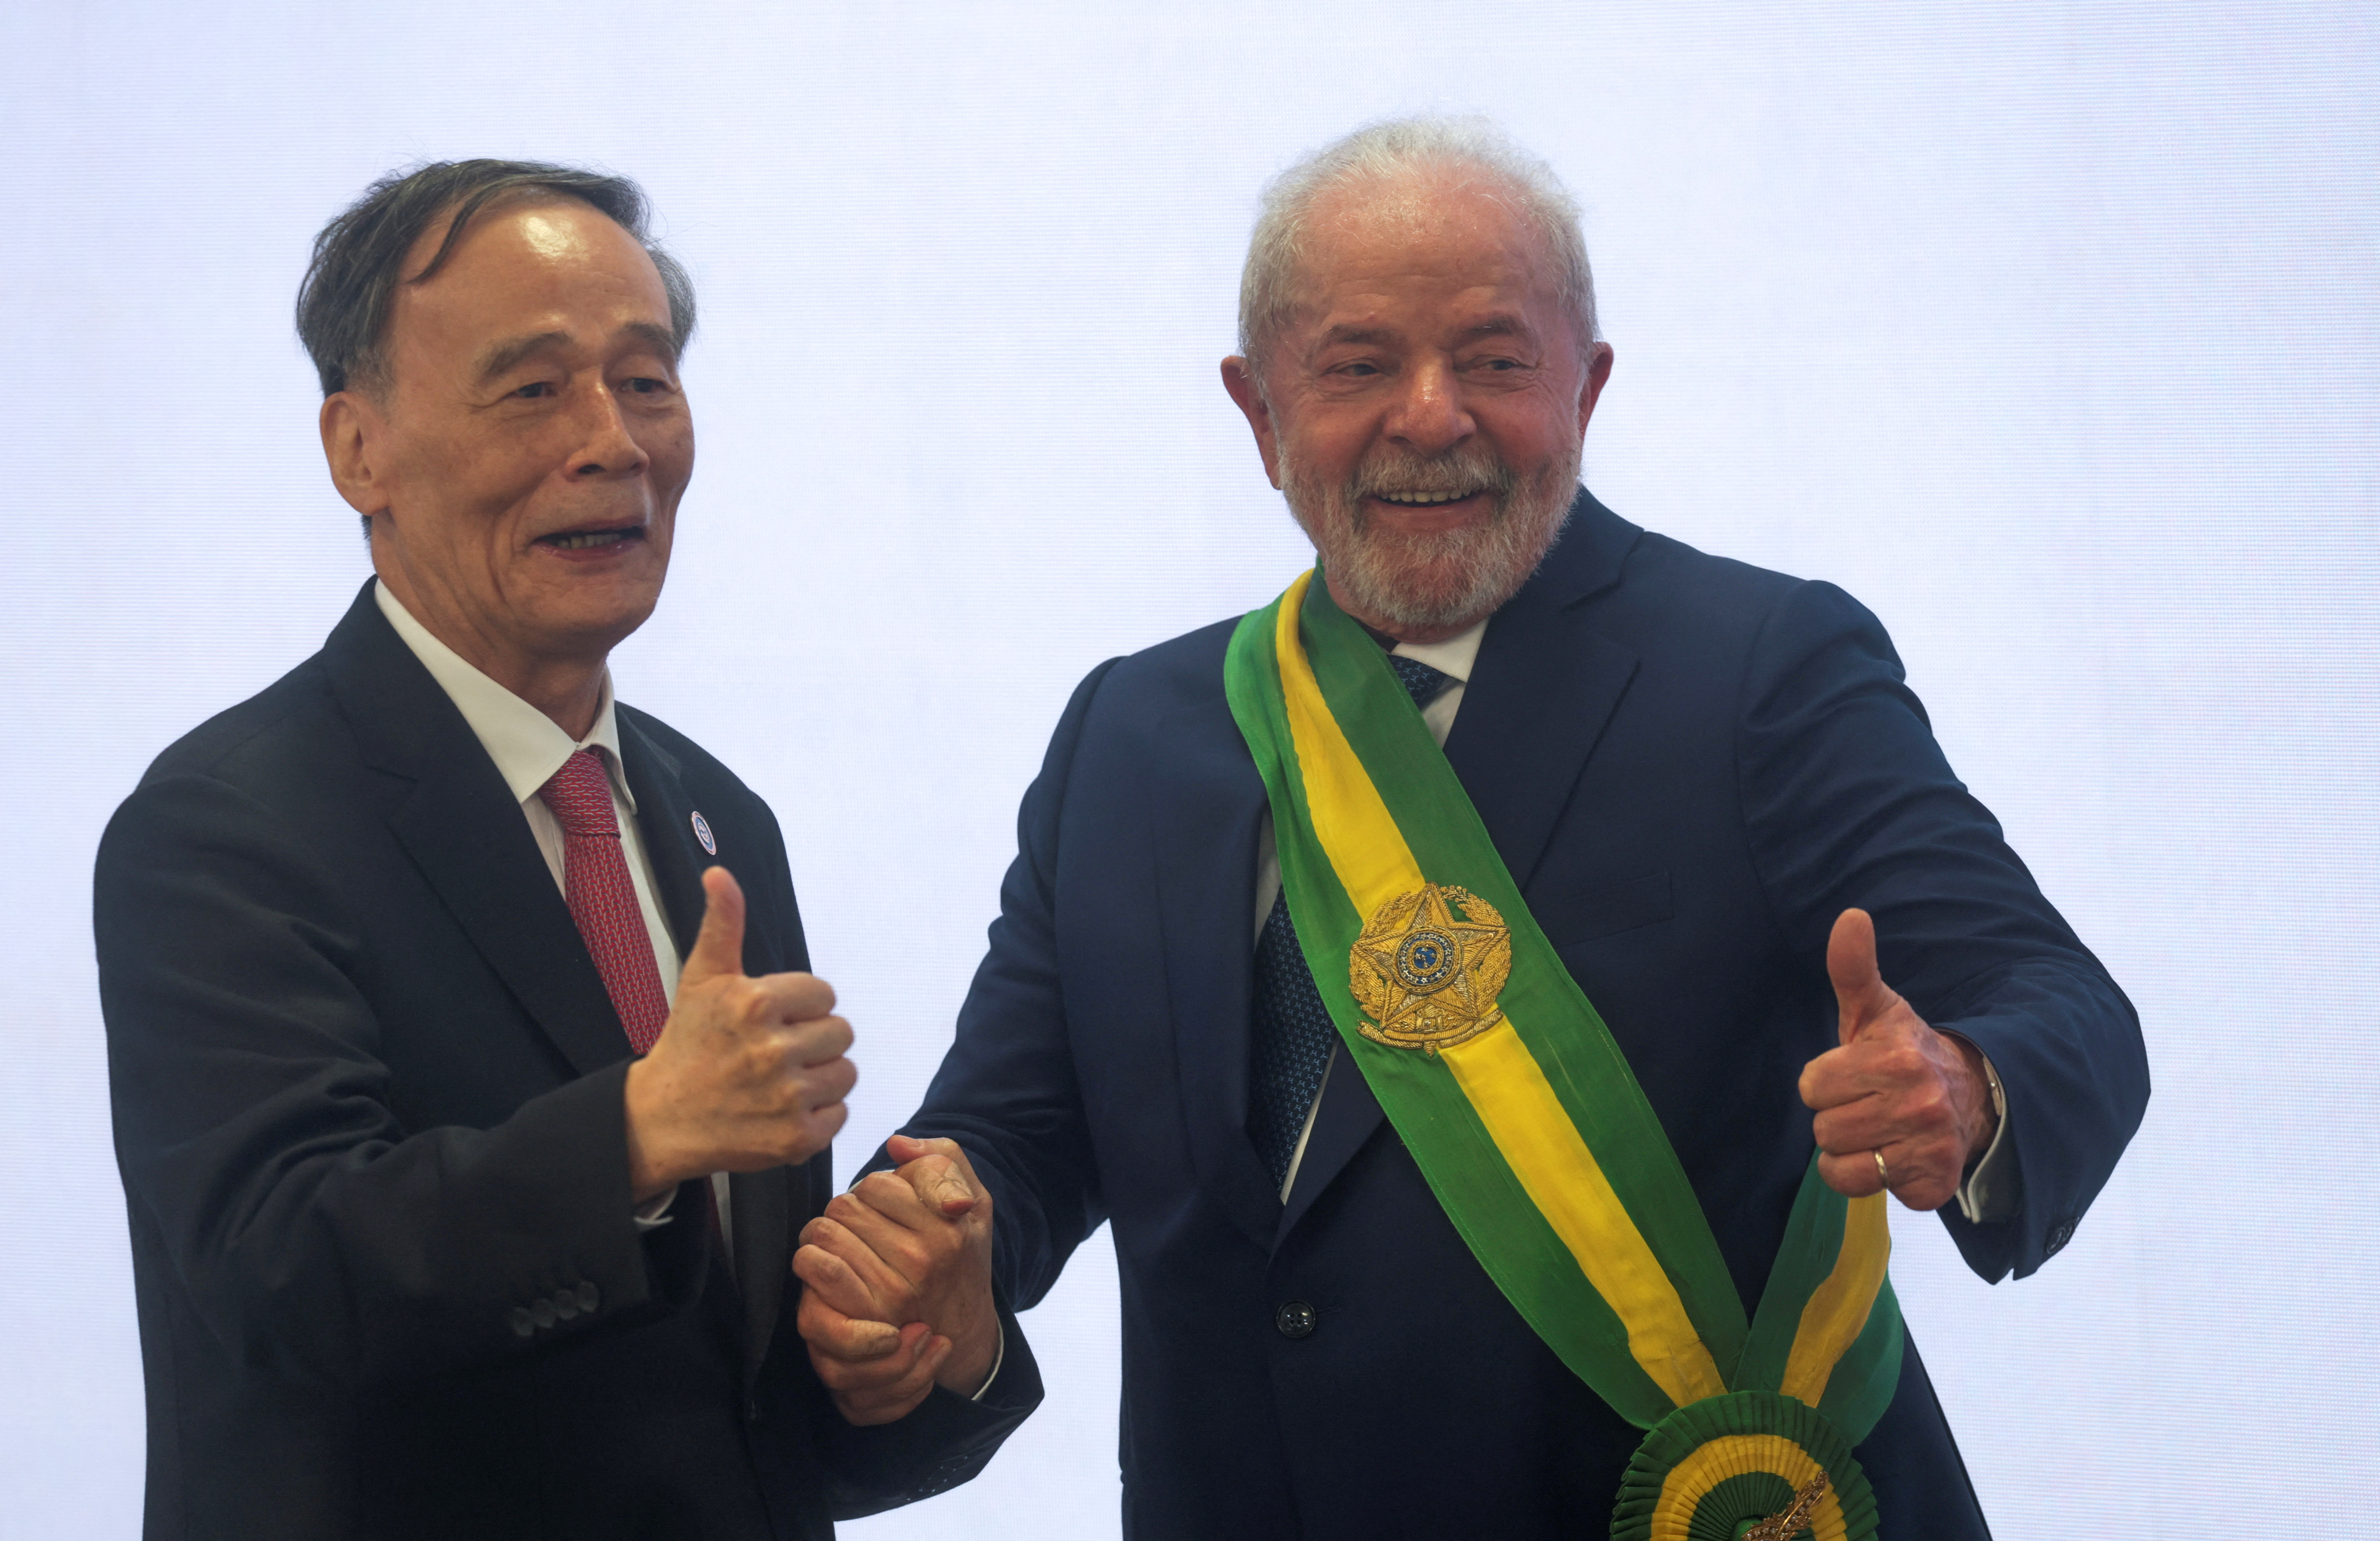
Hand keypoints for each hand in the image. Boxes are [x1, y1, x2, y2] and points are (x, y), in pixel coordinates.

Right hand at [621, 867, 855, 1200]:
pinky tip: (782, 1110)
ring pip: (846, 1073)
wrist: (659, 1120)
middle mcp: (773, 1050)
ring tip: (779, 1082)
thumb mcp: (702, 979)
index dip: (800, 1007)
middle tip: (773, 1053)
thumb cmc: (688, 1043)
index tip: (768, 1021)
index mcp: (756, 1002)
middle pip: (841, 1033)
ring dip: (820, 1077)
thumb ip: (722, 924)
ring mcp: (786, 1098)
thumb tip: (719, 873)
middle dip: (812, 1041)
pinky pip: (840, 1114)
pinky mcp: (795, 1139)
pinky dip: (819, 1115)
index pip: (825, 995)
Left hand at [794, 1135, 998, 1423]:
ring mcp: (891, 1292)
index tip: (887, 1206)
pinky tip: (828, 1266)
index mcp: (947, 1228)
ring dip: (826, 1234)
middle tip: (863, 1227)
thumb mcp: (976, 1203)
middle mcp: (921, 1260)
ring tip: (847, 1244)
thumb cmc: (963, 1258)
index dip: (875, 1189)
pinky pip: (814, 1265)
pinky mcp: (862, 1317)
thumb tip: (896, 1144)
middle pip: (845, 1206)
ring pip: (824, 1232)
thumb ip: (944, 1161)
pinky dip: (810, 1259)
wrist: (963, 1328)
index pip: (878, 1185)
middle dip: (847, 1211)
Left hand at [1799, 908, 1997, 1209]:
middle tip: (1870, 1102)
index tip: (1856, 1074)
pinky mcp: (1934, 1185)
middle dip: (1838, 1116)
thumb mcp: (1876, 1010)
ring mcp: (1930, 1147)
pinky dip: (1871, 1177)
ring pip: (1838, 1164)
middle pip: (1823, 1128)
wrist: (1970, 1098)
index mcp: (1896, 1059)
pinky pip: (1864, 1188)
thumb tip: (1851, 915)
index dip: (1827, 1081)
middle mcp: (1918, 1104)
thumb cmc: (1903, 1052)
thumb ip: (1853, 968)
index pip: (1812, 1086)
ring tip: (1879, 1128)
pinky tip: (1894, 1154)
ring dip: (1850, 1150)